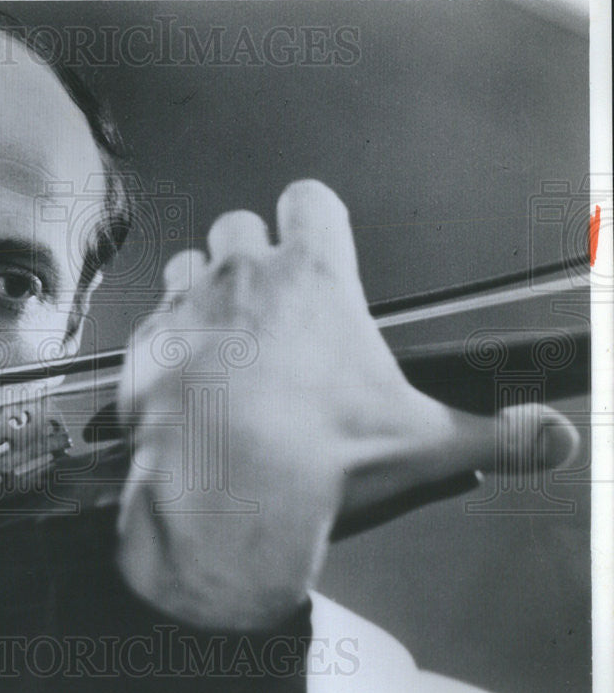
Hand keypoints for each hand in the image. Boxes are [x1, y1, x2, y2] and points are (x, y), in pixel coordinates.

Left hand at [114, 179, 578, 630]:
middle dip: (252, 255)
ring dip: (203, 288)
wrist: (224, 491)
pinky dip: (165, 339)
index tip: (315, 240)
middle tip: (269, 305)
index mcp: (314, 279)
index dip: (311, 216)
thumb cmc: (315, 454)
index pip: (310, 201)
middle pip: (241, 226)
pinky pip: (150, 320)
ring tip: (224, 338)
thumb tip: (548, 441)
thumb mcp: (424, 443)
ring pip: (190, 263)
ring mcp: (187, 306)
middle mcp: (244, 276)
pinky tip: (183, 377)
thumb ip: (496, 436)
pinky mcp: (145, 346)